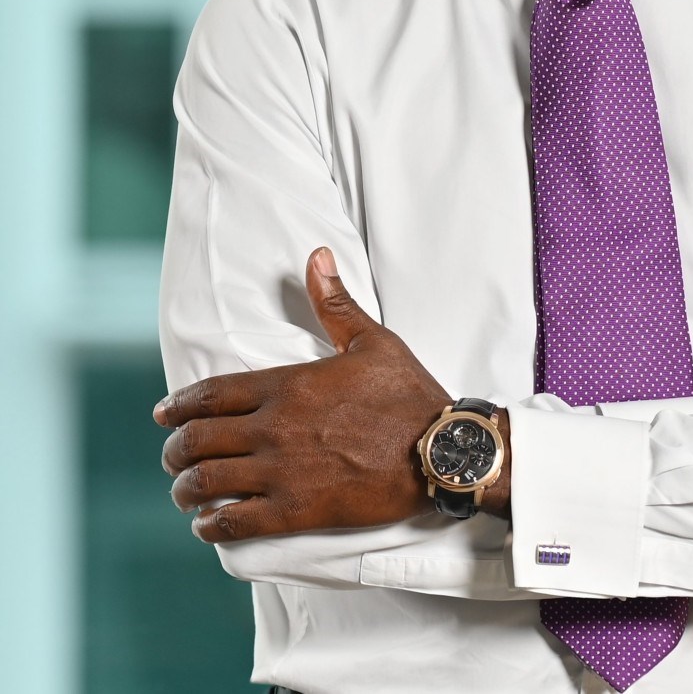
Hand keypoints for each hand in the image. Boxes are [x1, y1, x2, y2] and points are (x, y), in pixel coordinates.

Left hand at [155, 247, 453, 542]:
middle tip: (173, 457)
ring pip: (207, 483)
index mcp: (288, 386)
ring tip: (186, 493)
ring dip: (186, 489)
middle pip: (197, 440)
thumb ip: (335, 302)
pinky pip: (236, 522)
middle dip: (175, 450)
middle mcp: (275, 428)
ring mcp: (283, 472)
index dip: (177, 406)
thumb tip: (316, 256)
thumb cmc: (409, 394)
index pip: (211, 395)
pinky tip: (210, 524)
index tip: (163, 415)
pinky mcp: (297, 511)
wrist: (440, 451)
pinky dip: (212, 525)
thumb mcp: (373, 341)